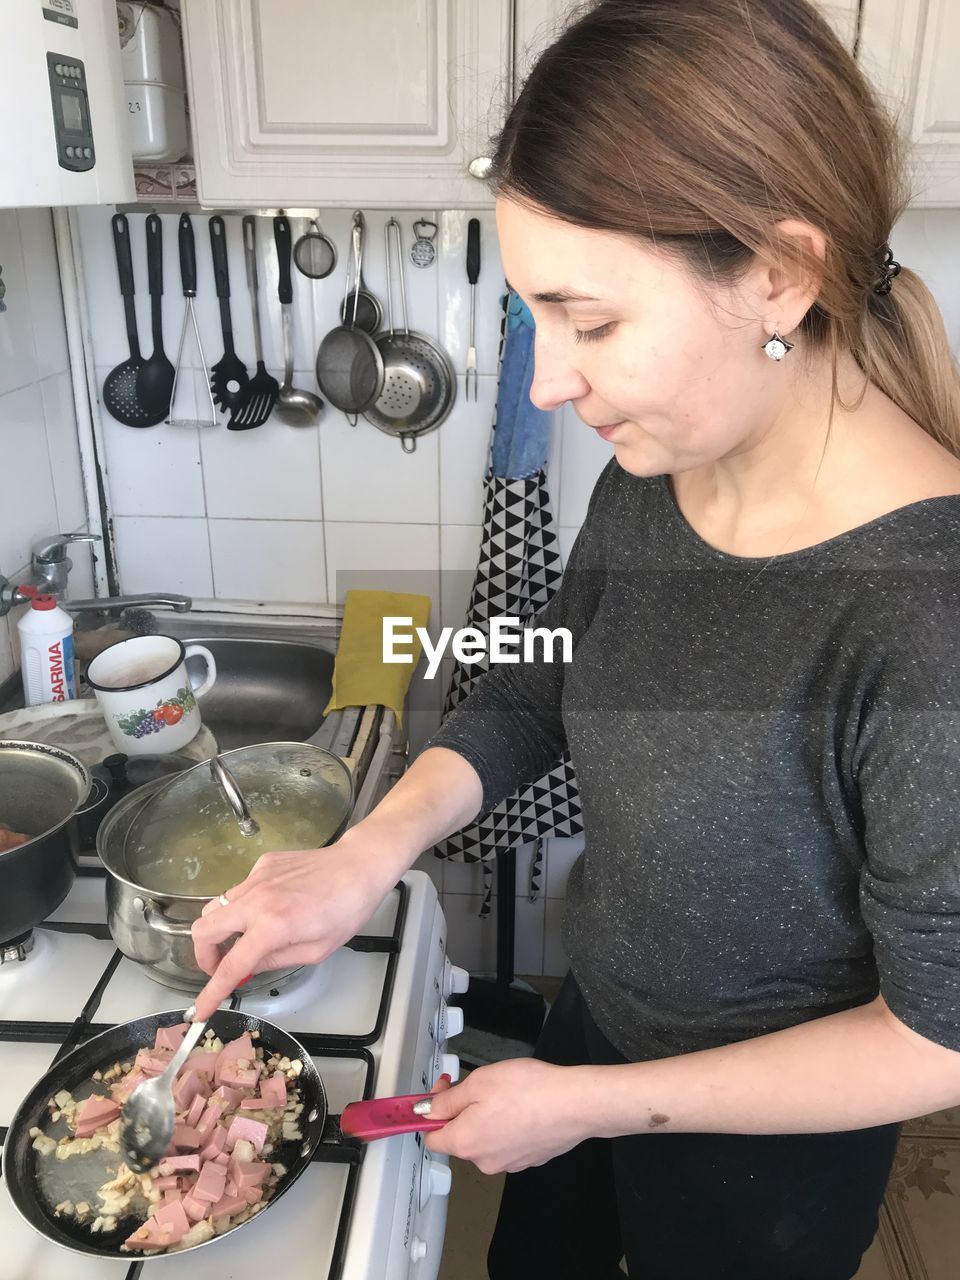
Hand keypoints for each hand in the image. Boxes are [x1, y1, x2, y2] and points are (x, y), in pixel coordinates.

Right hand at [190, 837, 393, 1019]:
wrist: (359, 865)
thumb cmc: (347, 911)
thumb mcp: (315, 951)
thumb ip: (275, 961)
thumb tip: (246, 967)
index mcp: (272, 926)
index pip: (231, 966)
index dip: (212, 992)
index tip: (201, 1010)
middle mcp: (256, 899)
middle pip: (203, 929)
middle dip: (204, 955)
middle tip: (220, 967)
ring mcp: (256, 877)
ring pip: (216, 906)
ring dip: (220, 930)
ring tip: (242, 941)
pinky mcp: (262, 863)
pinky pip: (239, 890)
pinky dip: (242, 906)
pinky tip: (268, 909)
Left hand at [424, 1059, 591, 1173]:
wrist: (574, 1104)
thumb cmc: (528, 1090)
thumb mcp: (478, 1082)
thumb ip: (447, 1100)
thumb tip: (426, 1111)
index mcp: (465, 1142)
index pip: (431, 1138)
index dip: (431, 1112)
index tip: (440, 1093)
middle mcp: (484, 1161)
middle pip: (460, 1137)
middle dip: (463, 1111)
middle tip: (478, 1084)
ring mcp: (509, 1163)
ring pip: (486, 1139)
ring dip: (488, 1118)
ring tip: (507, 1093)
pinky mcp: (529, 1159)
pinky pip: (508, 1142)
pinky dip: (510, 1125)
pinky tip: (523, 1106)